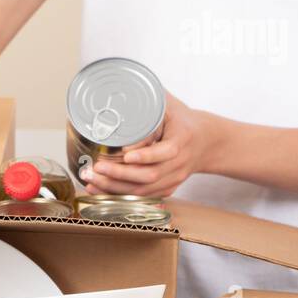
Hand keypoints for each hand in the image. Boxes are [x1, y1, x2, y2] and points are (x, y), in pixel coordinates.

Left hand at [79, 93, 212, 196]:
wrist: (207, 141)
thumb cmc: (182, 120)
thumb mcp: (169, 106)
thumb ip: (149, 105)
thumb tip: (118, 100)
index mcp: (183, 138)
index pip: (167, 151)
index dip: (146, 155)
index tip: (125, 154)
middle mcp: (180, 162)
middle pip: (150, 175)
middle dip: (120, 175)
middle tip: (96, 168)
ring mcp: (174, 178)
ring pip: (144, 190)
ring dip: (115, 188)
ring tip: (91, 180)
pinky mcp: (168, 188)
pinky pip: (143, 197)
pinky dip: (120, 195)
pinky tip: (100, 190)